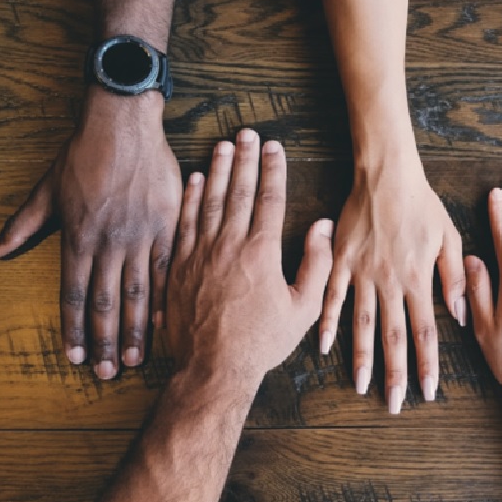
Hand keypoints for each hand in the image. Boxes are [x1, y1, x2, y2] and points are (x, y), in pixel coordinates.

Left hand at [0, 88, 181, 377]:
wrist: (123, 125)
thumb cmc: (83, 154)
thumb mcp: (47, 189)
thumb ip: (23, 224)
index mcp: (78, 237)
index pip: (73, 294)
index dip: (73, 330)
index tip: (74, 358)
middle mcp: (109, 243)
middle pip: (105, 302)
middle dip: (104, 341)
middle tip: (108, 373)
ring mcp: (141, 235)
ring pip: (139, 292)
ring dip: (135, 328)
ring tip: (135, 357)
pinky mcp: (168, 225)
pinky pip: (168, 268)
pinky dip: (167, 296)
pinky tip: (166, 321)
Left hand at [166, 129, 333, 380]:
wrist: (212, 368)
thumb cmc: (261, 341)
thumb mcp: (303, 308)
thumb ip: (316, 264)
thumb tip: (322, 226)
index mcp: (261, 252)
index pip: (269, 199)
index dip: (273, 170)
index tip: (275, 147)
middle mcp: (229, 245)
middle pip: (238, 191)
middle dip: (245, 159)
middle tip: (248, 133)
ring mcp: (200, 253)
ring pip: (210, 200)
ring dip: (218, 170)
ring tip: (223, 145)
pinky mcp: (179, 265)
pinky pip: (185, 222)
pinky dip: (190, 198)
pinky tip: (196, 179)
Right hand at [319, 149, 464, 412]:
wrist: (386, 176)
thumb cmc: (422, 205)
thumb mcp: (449, 237)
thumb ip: (454, 277)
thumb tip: (460, 315)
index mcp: (418, 278)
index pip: (425, 331)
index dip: (427, 364)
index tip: (428, 391)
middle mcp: (390, 282)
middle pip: (393, 336)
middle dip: (395, 373)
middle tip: (394, 403)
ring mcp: (362, 273)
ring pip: (362, 323)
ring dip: (361, 357)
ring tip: (360, 385)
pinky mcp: (341, 261)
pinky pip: (332, 296)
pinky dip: (327, 322)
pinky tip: (323, 345)